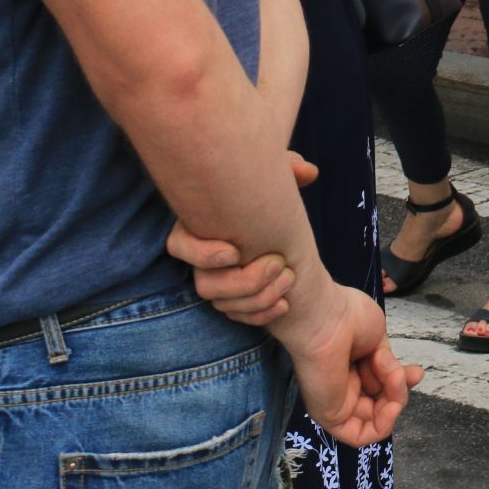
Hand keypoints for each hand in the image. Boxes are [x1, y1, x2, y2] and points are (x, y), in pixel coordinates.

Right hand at [166, 152, 318, 327]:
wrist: (283, 235)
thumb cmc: (269, 197)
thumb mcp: (276, 178)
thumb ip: (287, 169)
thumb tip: (309, 172)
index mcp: (200, 227)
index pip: (179, 246)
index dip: (201, 253)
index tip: (234, 252)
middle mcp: (203, 260)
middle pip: (206, 284)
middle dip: (245, 281)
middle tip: (279, 263)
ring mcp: (215, 283)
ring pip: (222, 305)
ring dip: (259, 297)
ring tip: (290, 277)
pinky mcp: (230, 302)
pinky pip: (237, 319)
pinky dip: (262, 315)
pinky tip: (285, 304)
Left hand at [276, 281, 423, 447]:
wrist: (326, 319)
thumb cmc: (349, 317)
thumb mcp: (379, 340)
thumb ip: (389, 365)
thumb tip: (403, 378)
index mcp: (354, 365)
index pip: (382, 385)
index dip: (401, 382)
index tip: (416, 372)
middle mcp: (346, 386)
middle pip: (382, 402)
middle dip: (400, 390)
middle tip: (402, 374)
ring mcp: (338, 402)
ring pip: (377, 418)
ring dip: (395, 401)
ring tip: (395, 379)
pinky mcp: (331, 417)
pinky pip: (361, 436)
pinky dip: (383, 426)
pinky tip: (391, 408)